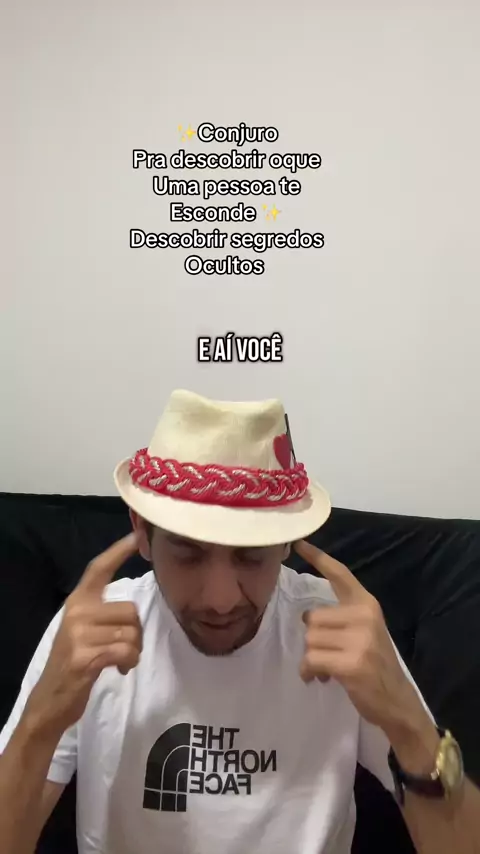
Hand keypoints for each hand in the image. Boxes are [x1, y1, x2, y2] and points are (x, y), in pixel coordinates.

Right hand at [24, 533, 141, 739]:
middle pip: (130, 610)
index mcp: (77, 601)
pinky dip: (129, 662)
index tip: (137, 535)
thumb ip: (103, 614)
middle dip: (136, 633)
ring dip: (134, 652)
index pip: (99, 568)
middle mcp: (77, 611)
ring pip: (131, 633)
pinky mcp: (84, 656)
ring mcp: (78, 633)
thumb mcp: (83, 630)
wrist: (50, 701)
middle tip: (126, 649)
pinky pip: (126, 651)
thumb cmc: (74, 663)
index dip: (119, 550)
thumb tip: (134, 611)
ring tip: (120, 661)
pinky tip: (118, 669)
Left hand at [295, 540, 429, 741]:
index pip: (340, 575)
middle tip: (326, 655)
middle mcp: (365, 615)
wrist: (396, 702)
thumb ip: (340, 618)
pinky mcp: (352, 662)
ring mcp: (360, 639)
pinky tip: (320, 679)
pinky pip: (311, 660)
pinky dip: (309, 671)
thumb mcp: (364, 632)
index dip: (318, 558)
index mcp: (367, 604)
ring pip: (309, 639)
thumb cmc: (375, 666)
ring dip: (310, 658)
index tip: (299, 542)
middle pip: (312, 618)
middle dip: (313, 640)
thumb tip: (306, 618)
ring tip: (325, 669)